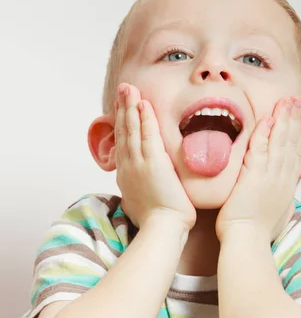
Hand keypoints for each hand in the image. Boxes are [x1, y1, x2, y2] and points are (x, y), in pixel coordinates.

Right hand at [114, 83, 196, 232]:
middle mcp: (128, 166)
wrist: (161, 229)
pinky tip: (143, 103)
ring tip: (129, 89)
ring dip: (130, 107)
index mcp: (126, 175)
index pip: (122, 143)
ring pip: (132, 129)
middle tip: (123, 89)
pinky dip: (145, 118)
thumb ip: (139, 189)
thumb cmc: (156, 221)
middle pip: (123, 131)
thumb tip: (140, 188)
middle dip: (122, 108)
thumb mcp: (140, 202)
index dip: (121, 123)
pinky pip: (148, 134)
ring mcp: (138, 163)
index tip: (122, 108)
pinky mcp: (153, 162)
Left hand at [215, 96, 300, 242]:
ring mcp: (270, 176)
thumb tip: (286, 199)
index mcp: (287, 187)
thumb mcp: (279, 215)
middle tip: (297, 101)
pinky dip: (264, 133)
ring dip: (283, 120)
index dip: (299, 135)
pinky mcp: (254, 176)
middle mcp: (282, 178)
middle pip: (291, 143)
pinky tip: (268, 119)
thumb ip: (282, 202)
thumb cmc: (258, 234)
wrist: (247, 242)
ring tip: (287, 102)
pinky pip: (260, 149)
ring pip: (280, 142)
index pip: (295, 155)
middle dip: (294, 120)